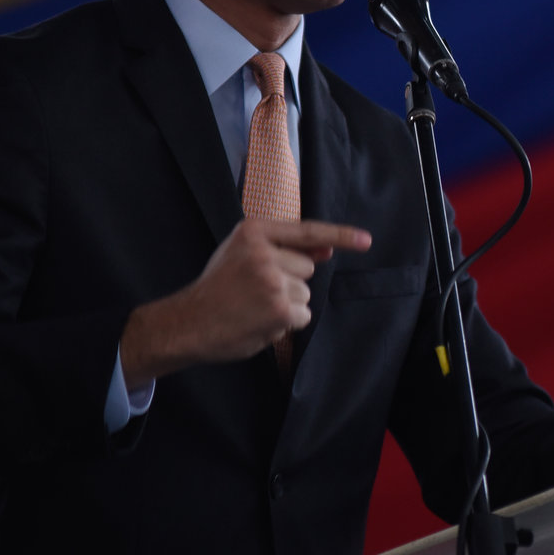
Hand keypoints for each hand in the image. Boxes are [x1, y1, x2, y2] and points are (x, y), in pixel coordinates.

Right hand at [120, 218, 371, 386]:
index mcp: (253, 230)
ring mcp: (273, 281)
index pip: (306, 230)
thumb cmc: (218, 288)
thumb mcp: (245, 254)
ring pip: (305, 294)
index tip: (366, 240)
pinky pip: (302, 316)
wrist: (187, 323)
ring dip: (286, 305)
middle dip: (289, 281)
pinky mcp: (279, 309)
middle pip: (307, 267)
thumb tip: (328, 250)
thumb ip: (286, 249)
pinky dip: (286, 324)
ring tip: (252, 307)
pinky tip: (258, 322)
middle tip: (253, 291)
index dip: (340, 235)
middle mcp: (264, 252)